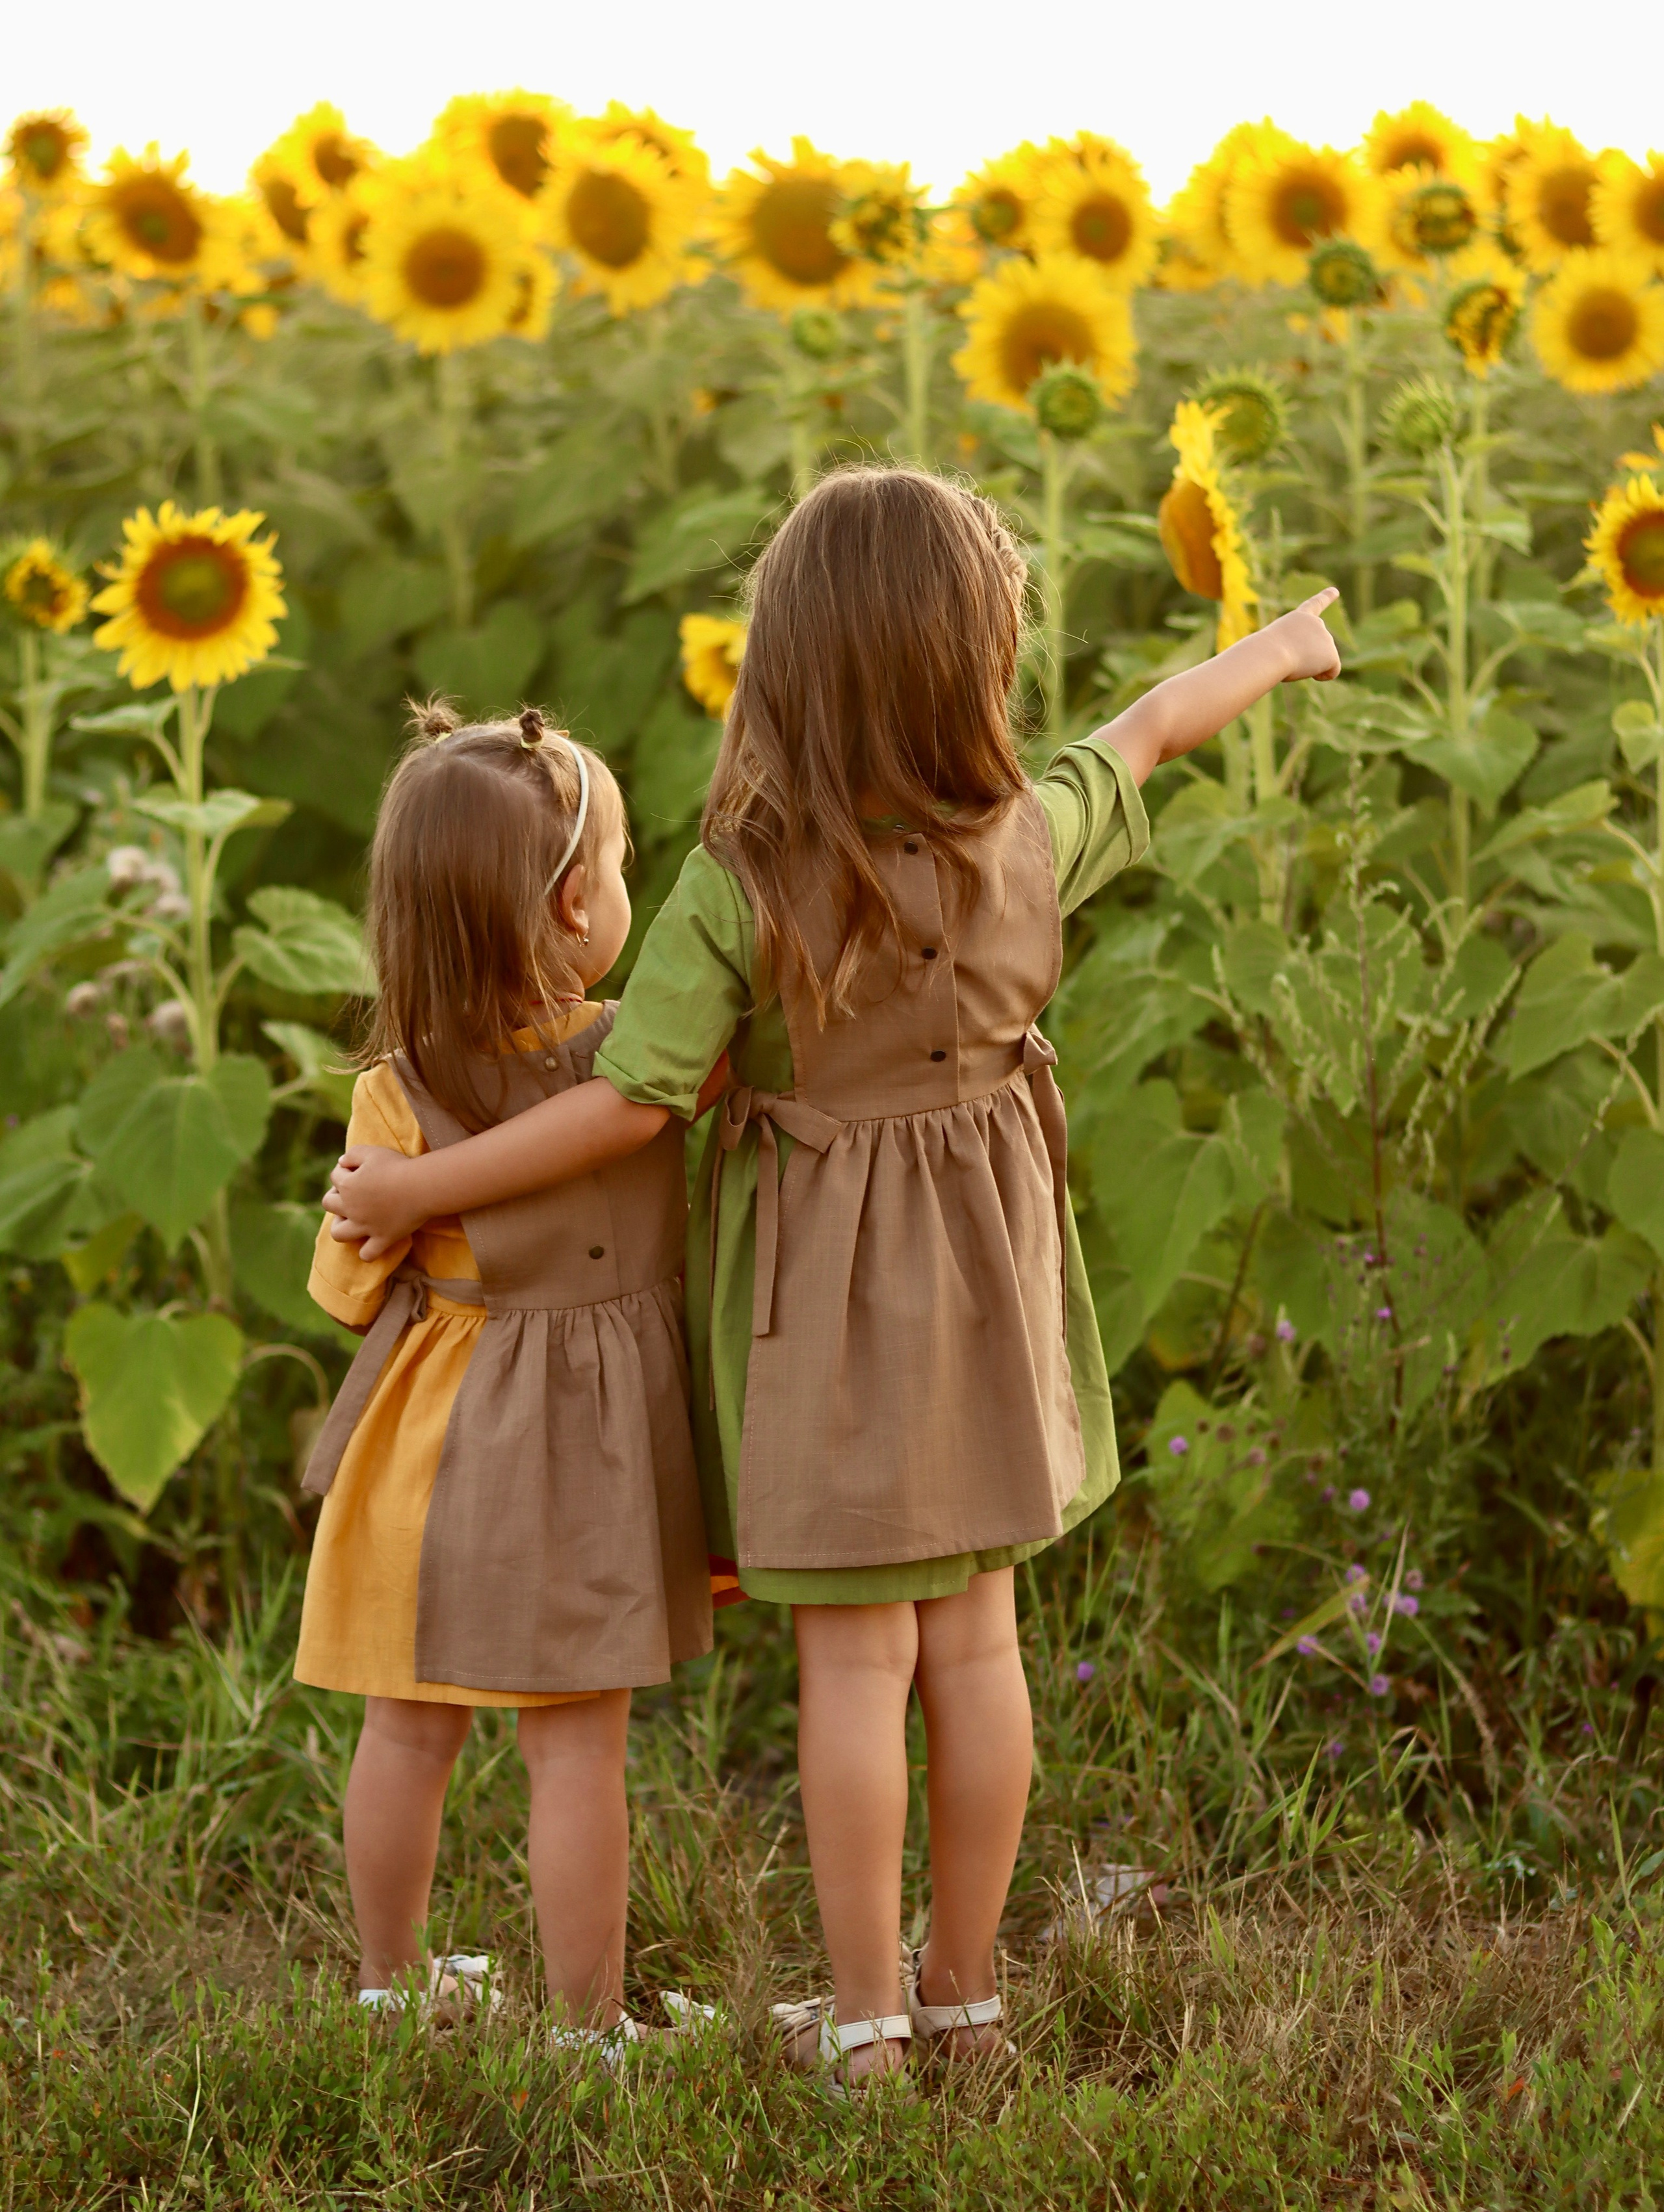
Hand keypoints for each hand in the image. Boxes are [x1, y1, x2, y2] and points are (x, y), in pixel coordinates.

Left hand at [322, 1145, 423, 1260]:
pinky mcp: (383, 1239)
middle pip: (328, 1203)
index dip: (345, 1170)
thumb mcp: (372, 1151)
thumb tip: (341, 1162)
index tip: (359, 1168)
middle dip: (337, 1196)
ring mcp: (366, 1227)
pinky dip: (367, 1252)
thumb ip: (352, 1154)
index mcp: (347, 1185)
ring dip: (341, 1226)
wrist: (422, 1187)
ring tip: (353, 1220)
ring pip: (338, 1233)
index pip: (335, 1176)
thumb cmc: (398, 1166)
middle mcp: (351, 1208)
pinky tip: (373, 1241)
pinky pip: (367, 1254)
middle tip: (354, 1192)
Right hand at [1272, 588, 1342, 682]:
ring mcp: (1326, 638)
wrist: (1271, 653)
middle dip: (1305, 656)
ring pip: (1320, 661)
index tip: (1335, 591)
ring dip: (1307, 666)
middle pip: (1315, 648)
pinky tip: (1312, 674)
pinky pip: (1332, 672)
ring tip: (1292, 661)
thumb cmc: (1264, 652)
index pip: (1315, 605)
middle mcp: (1317, 623)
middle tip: (1287, 655)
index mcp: (1300, 617)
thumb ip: (1290, 649)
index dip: (1326, 597)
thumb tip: (1304, 663)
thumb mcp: (1274, 645)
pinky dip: (1322, 676)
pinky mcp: (1332, 655)